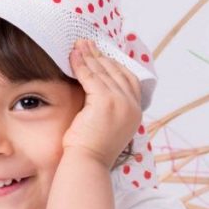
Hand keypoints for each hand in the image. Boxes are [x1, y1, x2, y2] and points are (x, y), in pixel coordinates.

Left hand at [63, 39, 142, 168]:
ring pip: (103, 71)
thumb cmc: (91, 150)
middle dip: (100, 56)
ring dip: (89, 56)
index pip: (128, 79)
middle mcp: (132, 105)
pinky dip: (81, 64)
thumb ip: (109, 108)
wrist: (88, 164)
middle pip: (116, 71)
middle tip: (87, 43)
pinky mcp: (105, 101)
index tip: (100, 54)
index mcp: (135, 112)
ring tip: (78, 45)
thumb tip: (96, 91)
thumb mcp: (107, 126)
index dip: (114, 64)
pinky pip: (91, 76)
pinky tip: (73, 56)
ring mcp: (121, 102)